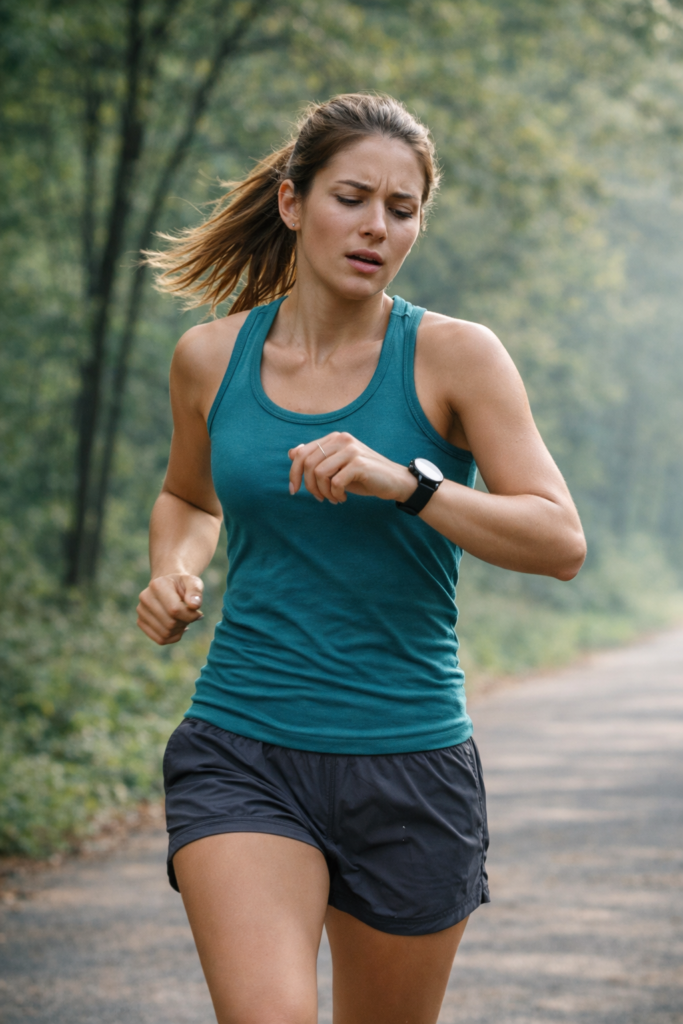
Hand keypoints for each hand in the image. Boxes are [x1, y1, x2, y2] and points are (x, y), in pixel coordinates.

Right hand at [137, 573, 203, 644]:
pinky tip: (177, 627)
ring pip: (165, 633)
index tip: (198, 613)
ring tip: (182, 619)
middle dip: (185, 622)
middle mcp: (145, 597)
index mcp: (157, 585)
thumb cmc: (183, 585)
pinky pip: (160, 639)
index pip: (174, 610)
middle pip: (170, 623)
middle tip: (190, 615)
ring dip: (179, 630)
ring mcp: (141, 611)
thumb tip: (194, 605)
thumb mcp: (193, 582)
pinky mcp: (141, 622)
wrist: (170, 586)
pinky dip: (173, 637)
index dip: (190, 615)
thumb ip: (196, 591)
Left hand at [288, 432, 416, 504]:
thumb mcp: (337, 468)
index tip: (294, 490)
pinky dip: (335, 494)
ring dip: (323, 492)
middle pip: (308, 463)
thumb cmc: (364, 476)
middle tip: (318, 498)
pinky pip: (335, 482)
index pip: (302, 452)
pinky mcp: (359, 463)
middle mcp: (342, 439)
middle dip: (309, 485)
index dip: (294, 472)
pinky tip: (342, 498)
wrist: (395, 482)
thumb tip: (292, 452)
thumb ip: (317, 459)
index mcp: (335, 438)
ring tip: (333, 498)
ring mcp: (351, 450)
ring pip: (320, 473)